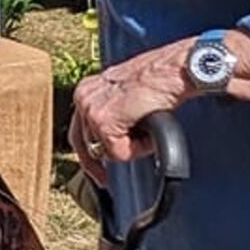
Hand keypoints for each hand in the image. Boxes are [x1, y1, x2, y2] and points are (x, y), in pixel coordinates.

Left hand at [71, 50, 185, 180]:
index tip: (97, 172)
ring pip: (106, 151)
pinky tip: (148, 130)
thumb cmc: (158, 79)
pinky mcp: (105, 121)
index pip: (79, 130)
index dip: (87, 156)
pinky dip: (138, 148)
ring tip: (147, 128)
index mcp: (87, 90)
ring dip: (129, 147)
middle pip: (86, 145)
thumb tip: (111, 136)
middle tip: (105, 179)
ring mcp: (92, 109)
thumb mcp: (125, 93)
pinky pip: (119, 153)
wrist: (171, 70)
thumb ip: (111, 110)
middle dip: (103, 159)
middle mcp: (83, 97)